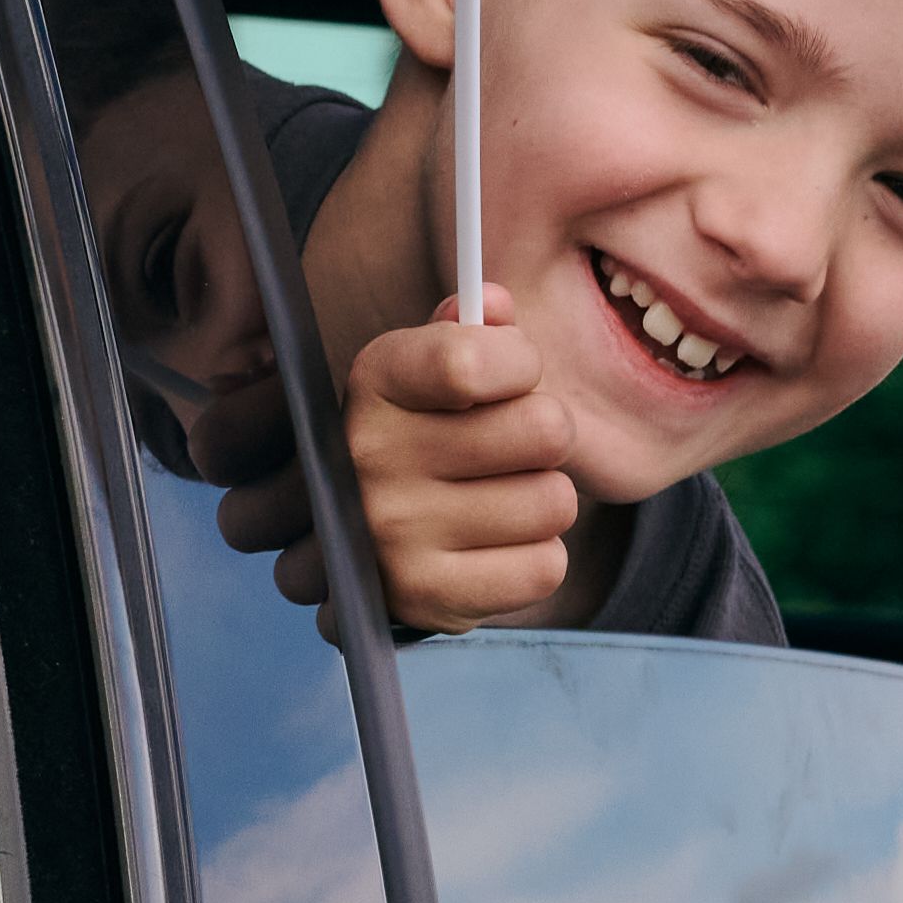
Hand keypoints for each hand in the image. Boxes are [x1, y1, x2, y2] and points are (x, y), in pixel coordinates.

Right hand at [217, 292, 583, 633]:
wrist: (347, 540)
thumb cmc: (411, 436)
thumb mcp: (422, 370)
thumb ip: (467, 329)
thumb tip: (498, 305)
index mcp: (373, 383)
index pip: (471, 359)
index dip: (519, 362)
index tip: (512, 374)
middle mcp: (370, 457)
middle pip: (545, 429)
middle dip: (546, 435)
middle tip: (515, 447)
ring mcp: (394, 533)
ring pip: (554, 502)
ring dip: (542, 500)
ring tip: (501, 499)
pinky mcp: (425, 597)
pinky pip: (545, 568)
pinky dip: (535, 558)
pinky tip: (497, 546)